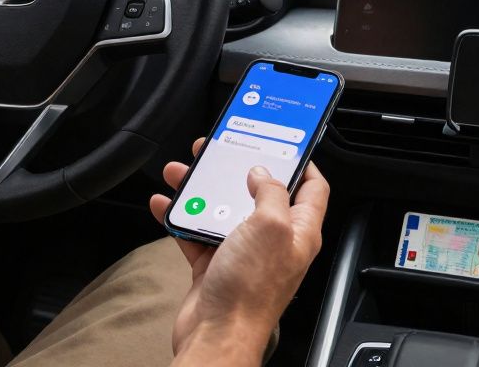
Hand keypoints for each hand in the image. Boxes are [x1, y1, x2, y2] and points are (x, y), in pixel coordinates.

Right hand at [149, 139, 329, 364]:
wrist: (217, 335)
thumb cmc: (250, 291)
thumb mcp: (270, 226)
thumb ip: (270, 192)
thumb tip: (263, 173)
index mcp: (298, 232)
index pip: (312, 189)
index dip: (301, 163)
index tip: (284, 143)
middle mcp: (273, 242)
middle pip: (259, 194)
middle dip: (237, 169)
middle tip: (218, 151)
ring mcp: (243, 254)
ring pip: (223, 211)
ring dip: (202, 190)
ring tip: (182, 172)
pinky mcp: (215, 267)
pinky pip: (197, 234)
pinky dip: (181, 218)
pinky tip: (166, 205)